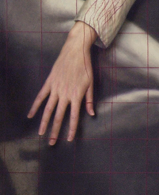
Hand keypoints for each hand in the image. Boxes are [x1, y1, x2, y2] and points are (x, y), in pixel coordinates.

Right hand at [27, 22, 97, 144]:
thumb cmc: (85, 67)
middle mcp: (65, 94)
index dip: (72, 129)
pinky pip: (40, 97)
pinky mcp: (49, 83)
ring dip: (44, 122)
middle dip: (55, 131)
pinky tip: (31, 115)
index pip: (74, 117)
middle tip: (52, 143)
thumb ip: (90, 100)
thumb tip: (92, 114)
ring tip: (41, 133)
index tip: (68, 140)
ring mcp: (55, 88)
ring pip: (48, 109)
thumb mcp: (91, 83)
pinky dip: (35, 106)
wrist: (75, 51)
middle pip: (59, 116)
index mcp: (77, 95)